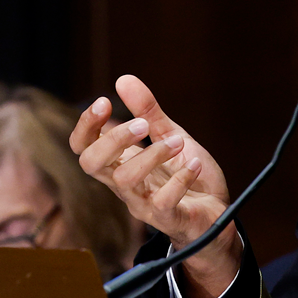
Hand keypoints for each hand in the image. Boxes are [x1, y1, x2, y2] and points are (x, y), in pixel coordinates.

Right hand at [71, 75, 240, 297]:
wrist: (215, 215)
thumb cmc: (186, 176)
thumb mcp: (169, 136)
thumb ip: (148, 112)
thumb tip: (123, 79)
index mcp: (120, 163)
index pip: (83, 147)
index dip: (86, 125)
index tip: (104, 101)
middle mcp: (124, 185)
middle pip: (92, 164)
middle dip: (113, 138)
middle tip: (142, 125)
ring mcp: (143, 204)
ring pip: (125, 180)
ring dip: (153, 154)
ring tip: (178, 141)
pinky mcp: (167, 218)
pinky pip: (163, 202)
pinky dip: (180, 179)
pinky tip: (194, 164)